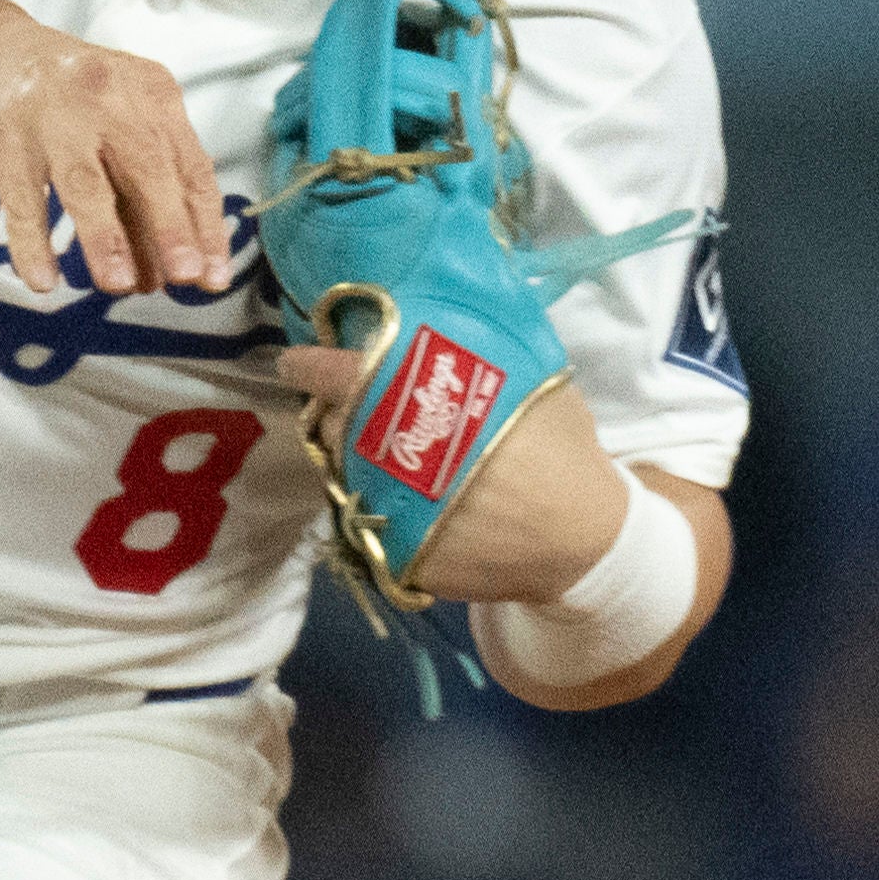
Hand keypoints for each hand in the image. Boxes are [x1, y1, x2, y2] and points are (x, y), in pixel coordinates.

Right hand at [0, 0, 226, 299]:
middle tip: (185, 276)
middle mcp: (105, 96)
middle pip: (148, 167)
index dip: (206, 226)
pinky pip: (22, 201)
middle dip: (171, 226)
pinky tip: (44, 281)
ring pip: (85, 184)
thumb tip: (167, 269)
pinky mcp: (3, 138)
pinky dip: (33, 245)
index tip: (213, 277)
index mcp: (149, 91)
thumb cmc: (62, 97)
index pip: (191, 166)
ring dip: (106, 239)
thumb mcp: (117, 121)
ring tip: (119, 285)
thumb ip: (144, 189)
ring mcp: (50, 116)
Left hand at [259, 350, 629, 601]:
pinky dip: (387, 511)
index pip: (333, 374)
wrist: (583, 538)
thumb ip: (478, 356)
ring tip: (398, 460)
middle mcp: (384, 455)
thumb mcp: (528, 380)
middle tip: (367, 415)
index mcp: (411, 402)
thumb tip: (452, 324)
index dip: (307, 367)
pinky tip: (419, 505)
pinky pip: (375, 525)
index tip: (295, 363)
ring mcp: (386, 510)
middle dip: (343, 419)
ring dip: (362, 463)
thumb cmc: (561, 451)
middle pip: (335, 428)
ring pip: (349, 476)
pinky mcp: (395, 555)